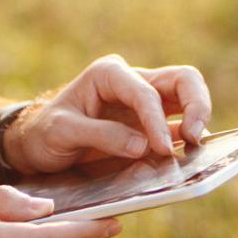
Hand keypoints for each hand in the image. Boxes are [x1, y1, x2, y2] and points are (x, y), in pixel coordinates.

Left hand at [3, 55, 211, 175]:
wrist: (40, 146)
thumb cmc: (46, 132)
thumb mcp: (62, 132)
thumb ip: (101, 135)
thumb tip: (143, 146)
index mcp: (109, 74)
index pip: (144, 91)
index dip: (156, 119)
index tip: (160, 148)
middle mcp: (133, 83)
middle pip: (183, 80)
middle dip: (197, 105)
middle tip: (195, 138)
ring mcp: (146, 105)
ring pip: (189, 100)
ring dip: (198, 124)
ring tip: (196, 154)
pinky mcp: (152, 129)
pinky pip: (180, 130)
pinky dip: (189, 144)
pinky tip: (189, 163)